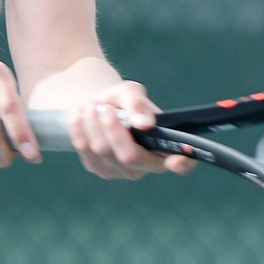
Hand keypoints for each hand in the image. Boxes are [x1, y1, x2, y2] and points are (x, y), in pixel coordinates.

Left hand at [67, 81, 195, 179]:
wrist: (99, 105)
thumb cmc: (123, 101)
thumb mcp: (130, 92)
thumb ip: (138, 104)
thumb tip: (144, 123)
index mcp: (165, 145)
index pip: (182, 164)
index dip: (182, 163)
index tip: (176, 159)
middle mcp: (147, 164)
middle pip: (130, 157)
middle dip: (113, 129)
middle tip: (103, 107)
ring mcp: (122, 171)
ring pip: (102, 150)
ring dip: (93, 122)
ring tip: (93, 105)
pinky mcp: (99, 168)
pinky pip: (85, 150)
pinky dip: (81, 128)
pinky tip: (82, 114)